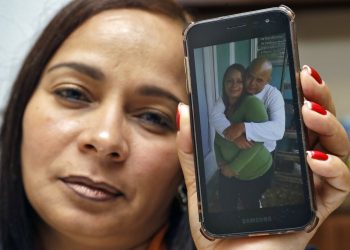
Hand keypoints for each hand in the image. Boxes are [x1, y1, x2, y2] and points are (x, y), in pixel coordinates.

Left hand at [176, 65, 349, 249]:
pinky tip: (314, 159)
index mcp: (271, 154)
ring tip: (309, 113)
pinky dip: (333, 169)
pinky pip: (339, 185)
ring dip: (328, 124)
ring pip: (336, 147)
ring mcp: (307, 186)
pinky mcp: (315, 209)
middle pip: (317, 124)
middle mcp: (293, 165)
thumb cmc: (219, 226)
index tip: (291, 70)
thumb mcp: (200, 182)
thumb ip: (192, 149)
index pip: (290, 117)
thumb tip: (184, 110)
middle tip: (307, 80)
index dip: (295, 93)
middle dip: (317, 97)